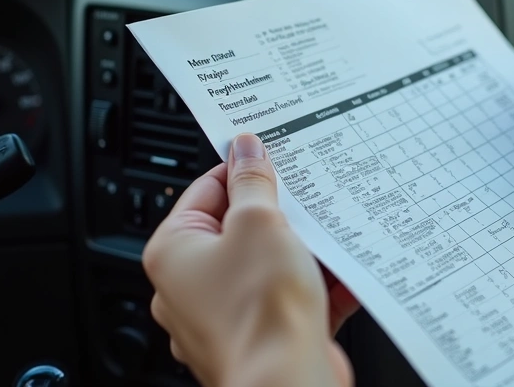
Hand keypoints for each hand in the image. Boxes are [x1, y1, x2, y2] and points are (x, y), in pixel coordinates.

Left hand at [143, 133, 356, 386]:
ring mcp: (225, 317)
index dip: (242, 170)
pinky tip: (341, 274)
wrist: (288, 383)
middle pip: (237, 229)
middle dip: (278, 214)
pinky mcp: (261, 338)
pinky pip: (288, 300)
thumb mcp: (260, 223)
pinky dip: (315, 285)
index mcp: (173, 253)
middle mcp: (189, 288)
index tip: (272, 157)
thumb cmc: (259, 314)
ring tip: (327, 236)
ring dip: (301, 250)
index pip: (205, 190)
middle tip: (304, 197)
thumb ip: (253, 181)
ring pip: (267, 265)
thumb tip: (245, 150)